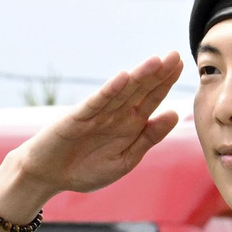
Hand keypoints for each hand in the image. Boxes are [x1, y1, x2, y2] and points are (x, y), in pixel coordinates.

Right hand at [12, 51, 183, 199]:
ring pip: (121, 93)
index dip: (166, 82)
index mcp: (130, 123)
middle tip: (175, 54)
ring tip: (156, 61)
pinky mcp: (77, 118)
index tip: (182, 65)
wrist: (50, 176)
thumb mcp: (126, 159)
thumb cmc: (87, 169)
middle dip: (157, 73)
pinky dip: (109, 91)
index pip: (152, 98)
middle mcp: (115, 114)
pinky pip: (96, 103)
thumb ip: (149, 137)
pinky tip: (123, 78)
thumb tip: (174, 113)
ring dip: (138, 77)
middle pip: (140, 90)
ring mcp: (96, 114)